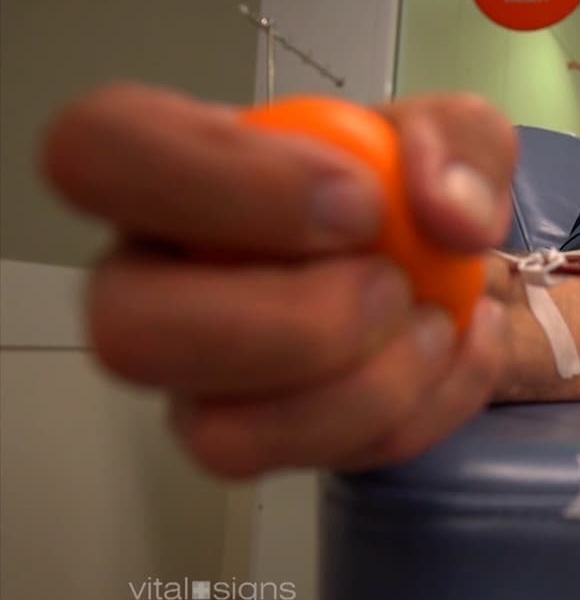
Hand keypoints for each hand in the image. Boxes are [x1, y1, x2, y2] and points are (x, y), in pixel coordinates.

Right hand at [42, 83, 517, 476]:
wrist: (451, 273)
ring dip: (361, 392)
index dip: (223, 181)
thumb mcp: (460, 134)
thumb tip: (445, 213)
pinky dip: (418, 414)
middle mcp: (154, 282)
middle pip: (128, 331)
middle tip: (391, 285)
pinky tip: (459, 350)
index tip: (359, 201)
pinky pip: (316, 464)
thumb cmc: (413, 189)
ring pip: (217, 436)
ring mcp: (198, 380)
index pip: (99, 150)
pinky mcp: (263, 444)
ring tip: (434, 324)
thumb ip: (460, 148)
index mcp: (170, 169)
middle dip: (293, 325)